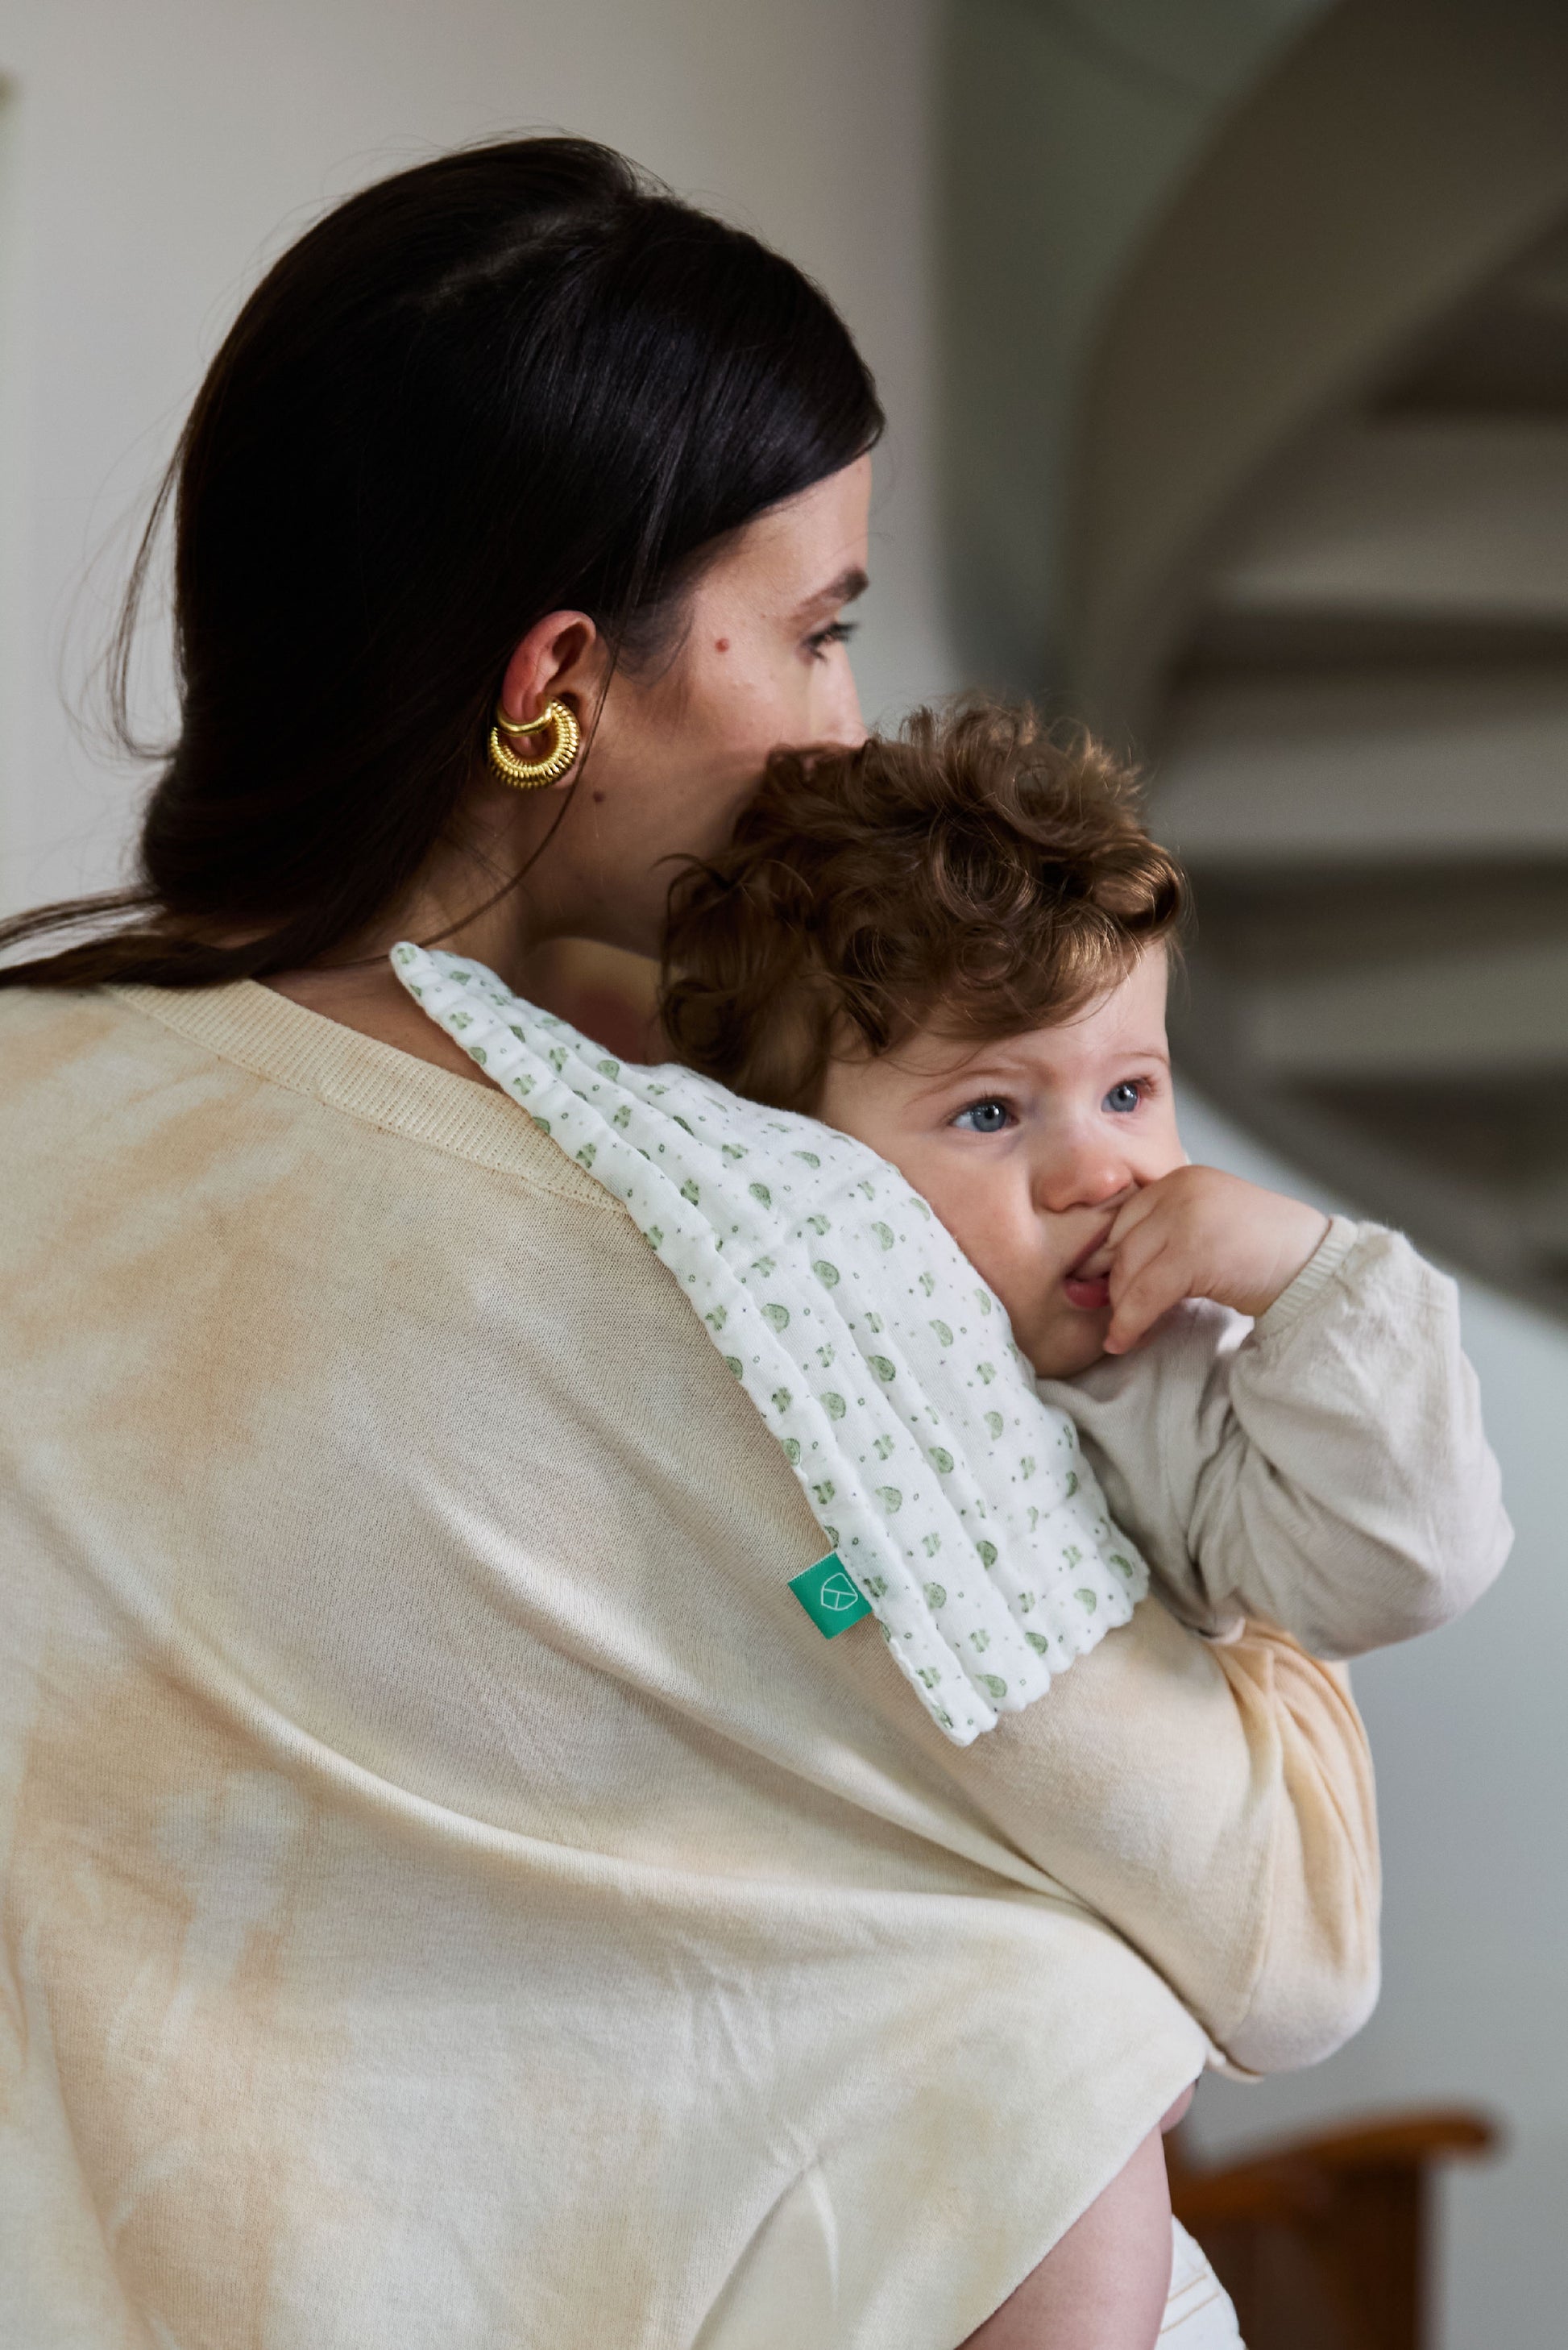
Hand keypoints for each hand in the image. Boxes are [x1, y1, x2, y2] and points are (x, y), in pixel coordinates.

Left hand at [1099, 1165, 1329, 1355]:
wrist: (1316, 1267)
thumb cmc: (1267, 1253)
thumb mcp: (1209, 1227)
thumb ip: (1166, 1235)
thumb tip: (1107, 1273)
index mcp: (1181, 1179)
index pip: (1122, 1221)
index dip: (1108, 1260)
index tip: (1104, 1290)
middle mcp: (1179, 1190)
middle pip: (1119, 1245)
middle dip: (1111, 1287)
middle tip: (1113, 1317)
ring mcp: (1186, 1218)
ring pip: (1127, 1273)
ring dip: (1120, 1311)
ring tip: (1122, 1335)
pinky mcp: (1193, 1253)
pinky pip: (1144, 1296)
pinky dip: (1130, 1323)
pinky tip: (1125, 1341)